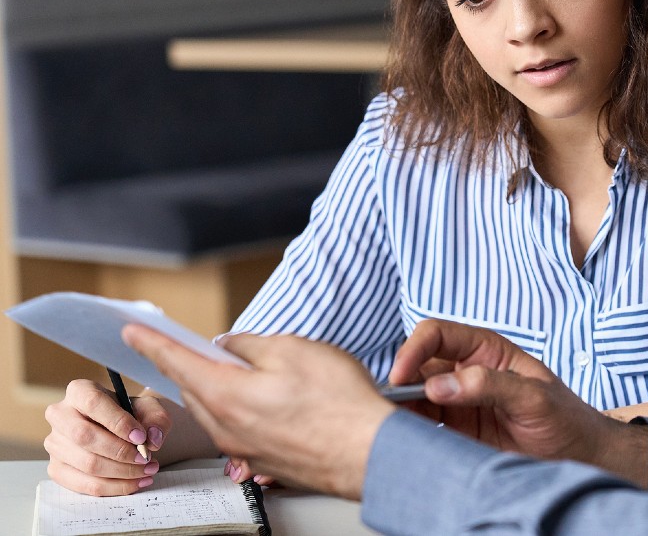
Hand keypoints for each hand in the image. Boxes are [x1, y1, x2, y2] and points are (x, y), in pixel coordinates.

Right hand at [43, 379, 169, 495]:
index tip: (140, 437)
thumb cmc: (134, 415)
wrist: (123, 431)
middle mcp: (60, 415)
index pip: (93, 403)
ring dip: (122, 472)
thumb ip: (157, 419)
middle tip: (146, 458)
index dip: (118, 422)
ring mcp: (54, 444)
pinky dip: (114, 487)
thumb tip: (153, 439)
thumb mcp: (150, 409)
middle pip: (84, 436)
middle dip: (120, 452)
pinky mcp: (57, 469)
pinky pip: (84, 485)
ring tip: (148, 470)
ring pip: (86, 464)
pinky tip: (136, 482)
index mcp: (79, 391)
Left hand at [122, 326, 394, 499]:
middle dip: (195, 365)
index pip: (175, 362)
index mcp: (224, 394)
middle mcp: (226, 427)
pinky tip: (275, 400)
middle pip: (195, 388)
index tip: (133, 332)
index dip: (153, 342)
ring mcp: (245, 449)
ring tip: (256, 371)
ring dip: (223, 388)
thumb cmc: (337, 402)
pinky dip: (245, 409)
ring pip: (217, 410)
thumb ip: (251, 345)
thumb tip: (230, 347)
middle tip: (210, 347)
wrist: (369, 452)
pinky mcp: (265, 460)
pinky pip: (240, 429)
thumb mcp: (292, 349)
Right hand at [390, 319, 647, 485]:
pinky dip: (408, 429)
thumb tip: (439, 385)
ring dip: (400, 408)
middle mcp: (466, 370)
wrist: (578, 456)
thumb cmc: (564, 418)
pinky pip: (423, 424)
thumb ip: (488, 385)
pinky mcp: (456, 430)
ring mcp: (459, 401)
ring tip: (392, 426)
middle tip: (390, 407)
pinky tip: (403, 439)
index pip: (438, 334)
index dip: (414, 349)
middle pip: (418, 365)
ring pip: (415, 396)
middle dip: (400, 382)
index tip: (401, 375)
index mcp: (485, 349)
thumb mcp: (533, 396)